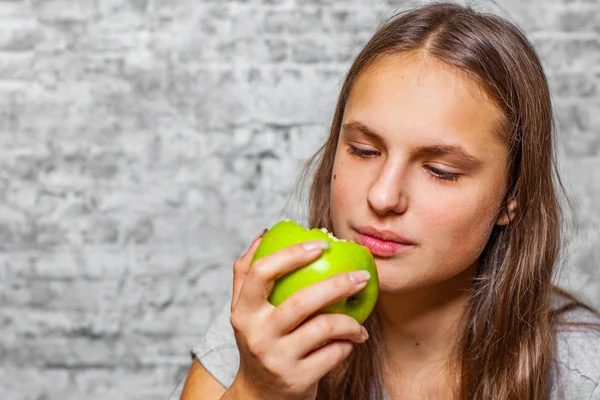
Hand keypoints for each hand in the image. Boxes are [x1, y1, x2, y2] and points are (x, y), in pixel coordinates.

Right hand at [227, 233, 370, 399]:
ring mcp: (276, 359)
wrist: (260, 397)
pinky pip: (334, 353)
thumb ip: (248, 274)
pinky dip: (348, 343)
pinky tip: (352, 340)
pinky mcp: (297, 380)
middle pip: (300, 301)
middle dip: (338, 284)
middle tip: (362, 276)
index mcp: (242, 311)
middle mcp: (256, 334)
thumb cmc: (259, 342)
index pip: (261, 272)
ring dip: (350, 321)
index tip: (322, 244)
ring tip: (360, 320)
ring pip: (323, 328)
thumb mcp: (246, 312)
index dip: (292, 254)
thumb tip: (264, 233)